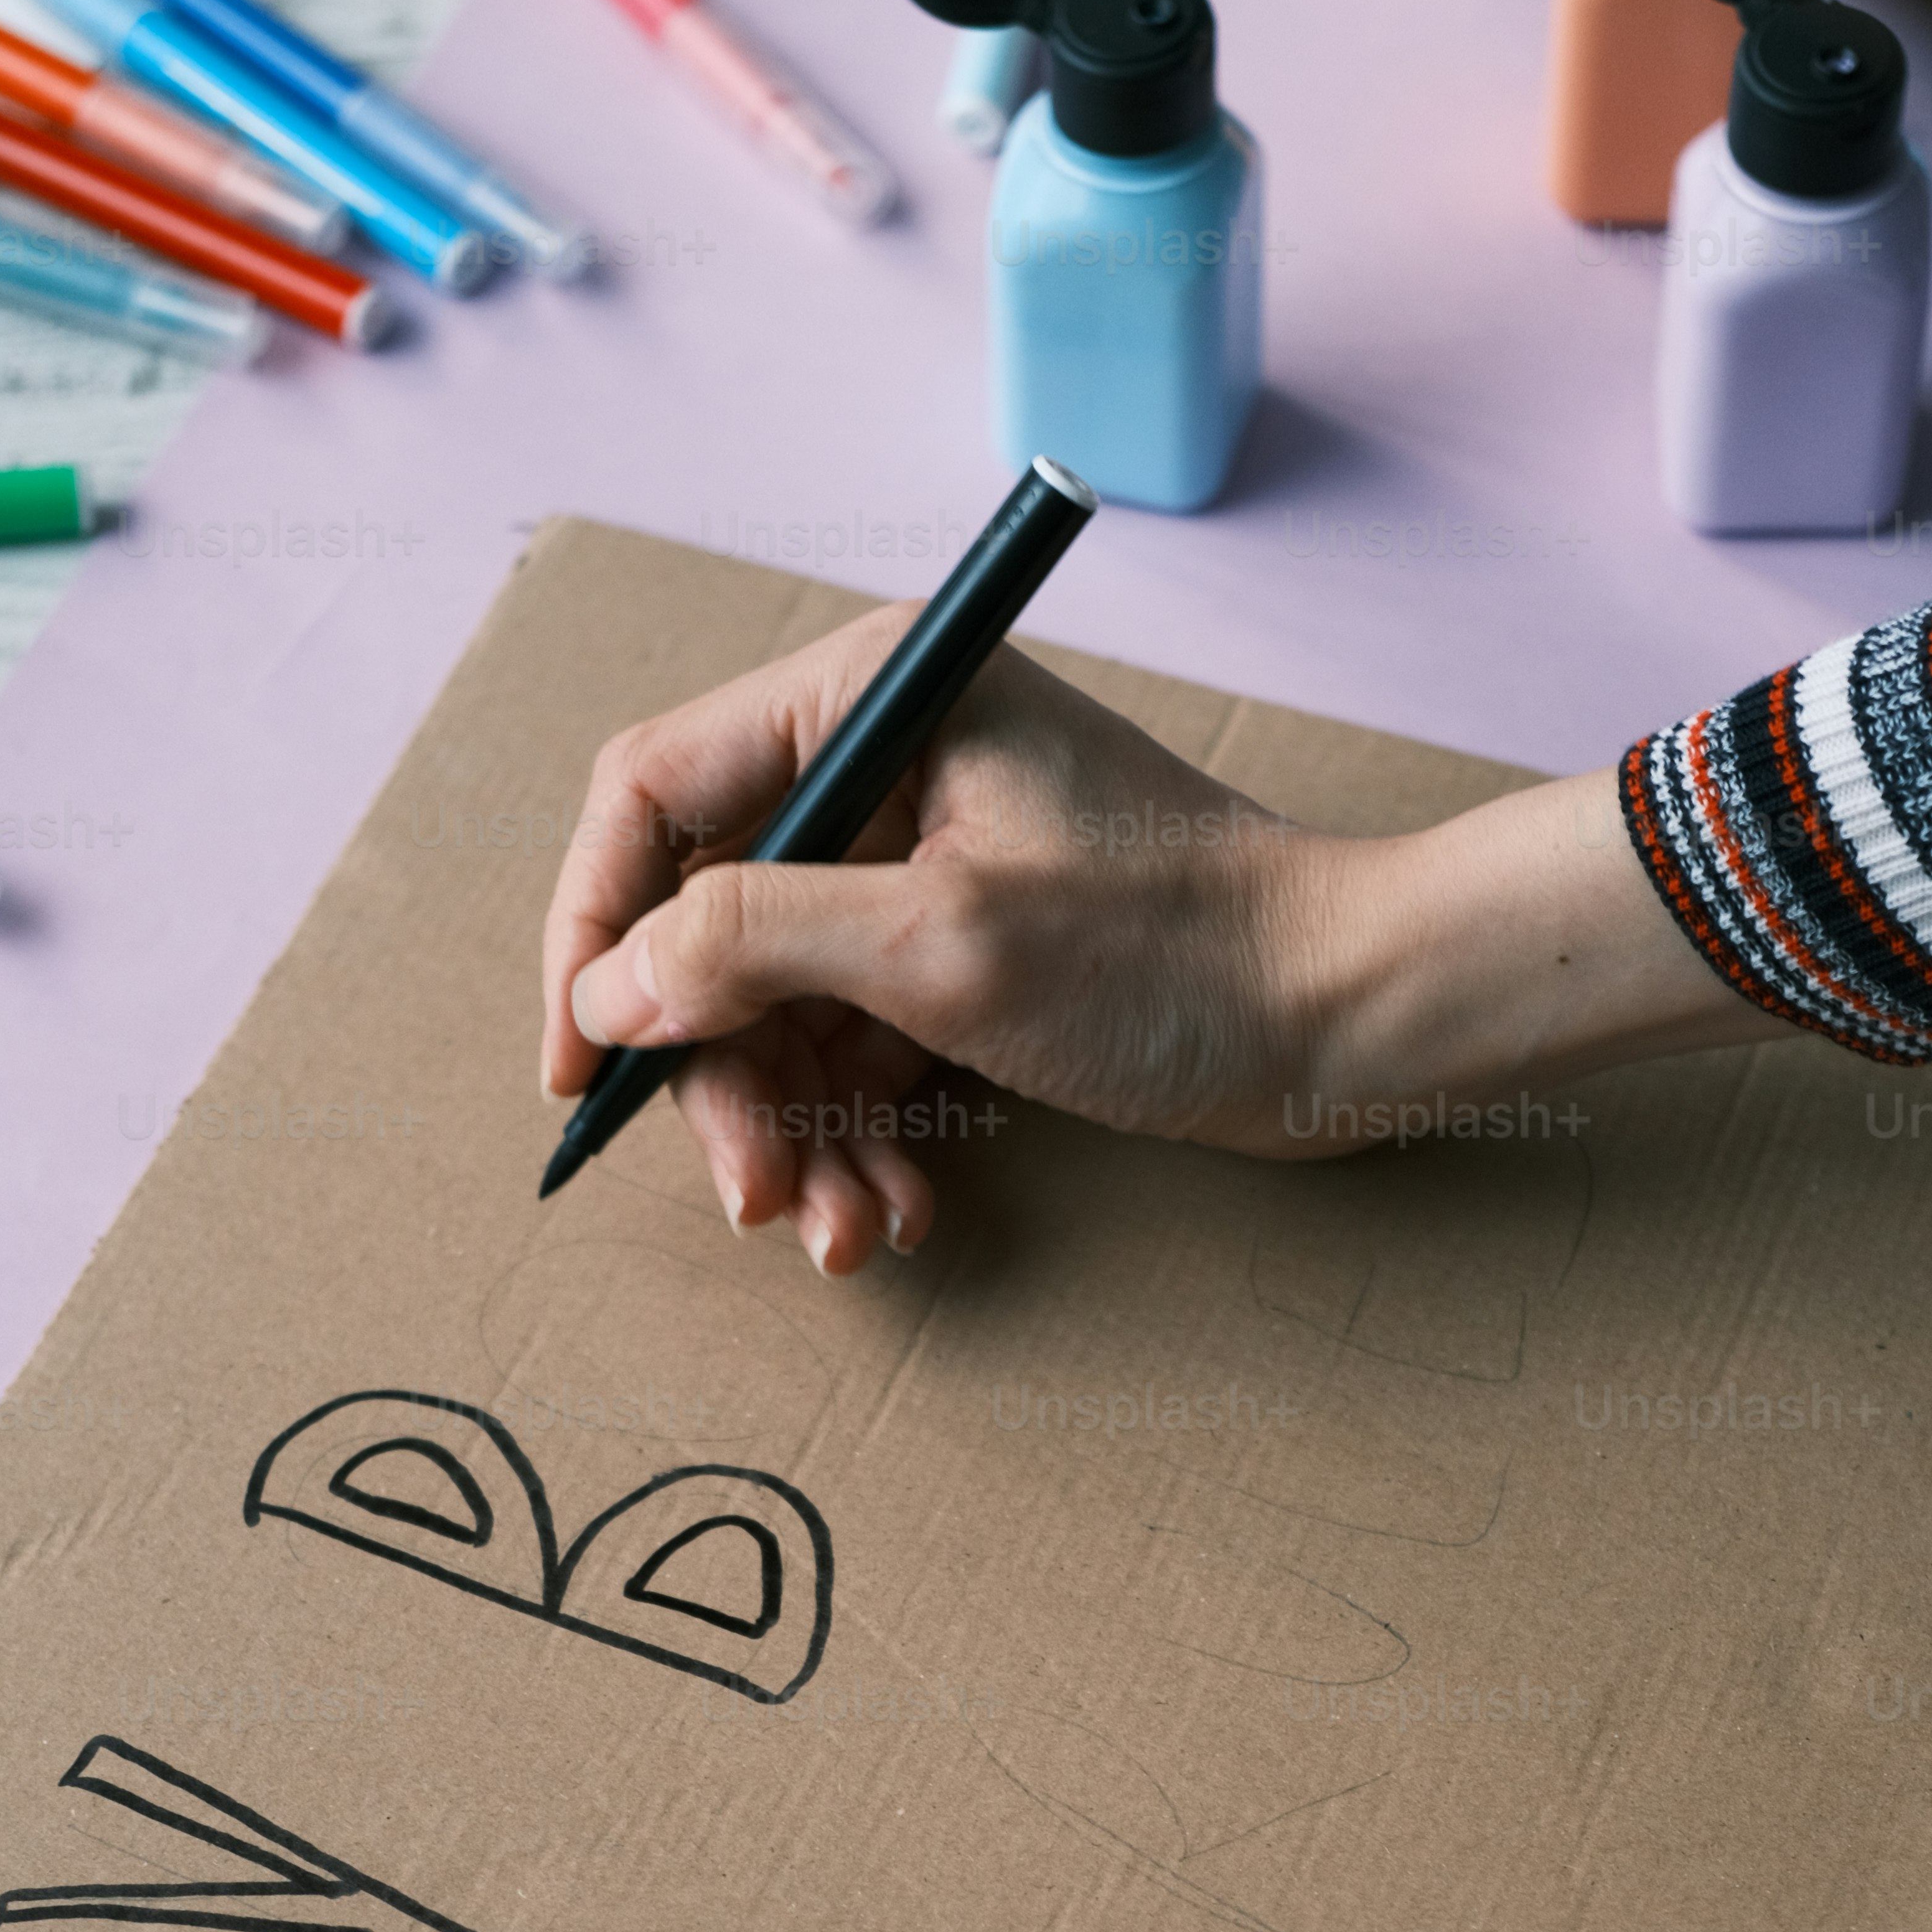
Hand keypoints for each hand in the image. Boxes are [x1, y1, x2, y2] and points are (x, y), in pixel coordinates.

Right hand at [541, 613, 1775, 1273]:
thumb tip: (609, 988)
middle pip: (710, 932)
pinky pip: (857, 1053)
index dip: (594, 934)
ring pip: (780, 1014)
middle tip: (758, 1195)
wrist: (1353, 1017)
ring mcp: (922, 870)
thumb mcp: (942, 944)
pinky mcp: (966, 960)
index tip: (578, 1066)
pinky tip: (902, 1216)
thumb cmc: (1177, 953)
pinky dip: (864, 1141)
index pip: (652, 797)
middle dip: (724, 1081)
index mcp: (866, 699)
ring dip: (798, 1137)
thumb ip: (752, 945)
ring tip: (851, 1232)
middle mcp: (882, 768)